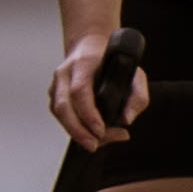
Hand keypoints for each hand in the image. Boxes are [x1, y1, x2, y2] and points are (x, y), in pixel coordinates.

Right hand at [48, 32, 148, 155]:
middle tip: (94, 145)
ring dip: (75, 132)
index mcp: (84, 63)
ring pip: (59, 112)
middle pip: (64, 106)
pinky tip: (88, 134)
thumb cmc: (113, 61)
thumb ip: (138, 96)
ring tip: (95, 142)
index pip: (80, 91)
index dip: (88, 114)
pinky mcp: (54, 94)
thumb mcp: (135, 73)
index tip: (101, 130)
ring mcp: (56, 83)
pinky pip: (59, 115)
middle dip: (78, 130)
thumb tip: (126, 120)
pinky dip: (73, 128)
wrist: (90, 46)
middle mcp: (65, 72)